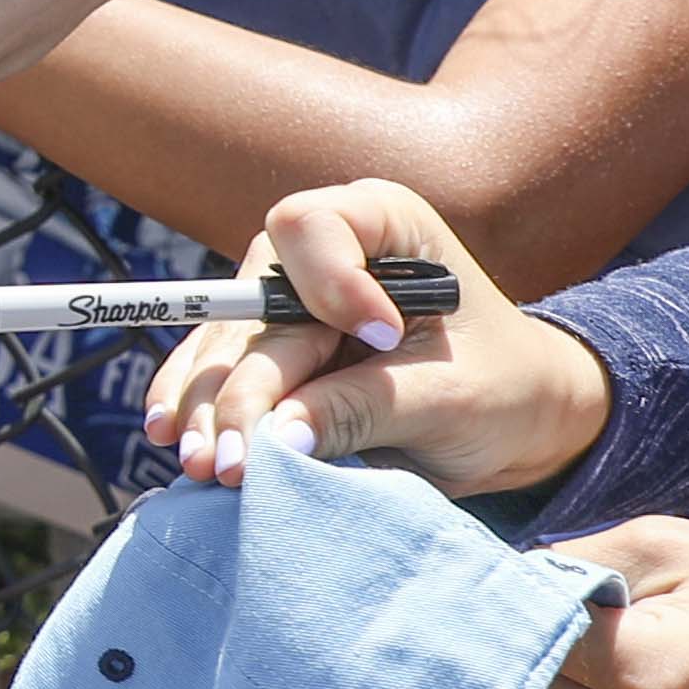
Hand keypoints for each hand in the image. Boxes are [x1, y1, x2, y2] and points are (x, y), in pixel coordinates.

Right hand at [136, 178, 607, 497]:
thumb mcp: (448, 398)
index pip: (311, 227)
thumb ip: (363, 407)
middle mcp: (324, 255)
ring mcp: (292, 304)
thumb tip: (276, 437)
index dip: (326, 281)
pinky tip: (170, 435)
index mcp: (381, 224)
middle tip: (232, 456)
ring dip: (207, 405)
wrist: (518, 424)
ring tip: (201, 463)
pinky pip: (220, 372)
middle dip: (241, 384)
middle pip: (254, 305)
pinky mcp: (277, 355)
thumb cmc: (504, 389)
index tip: (380, 339)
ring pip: (225, 345)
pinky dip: (198, 407)